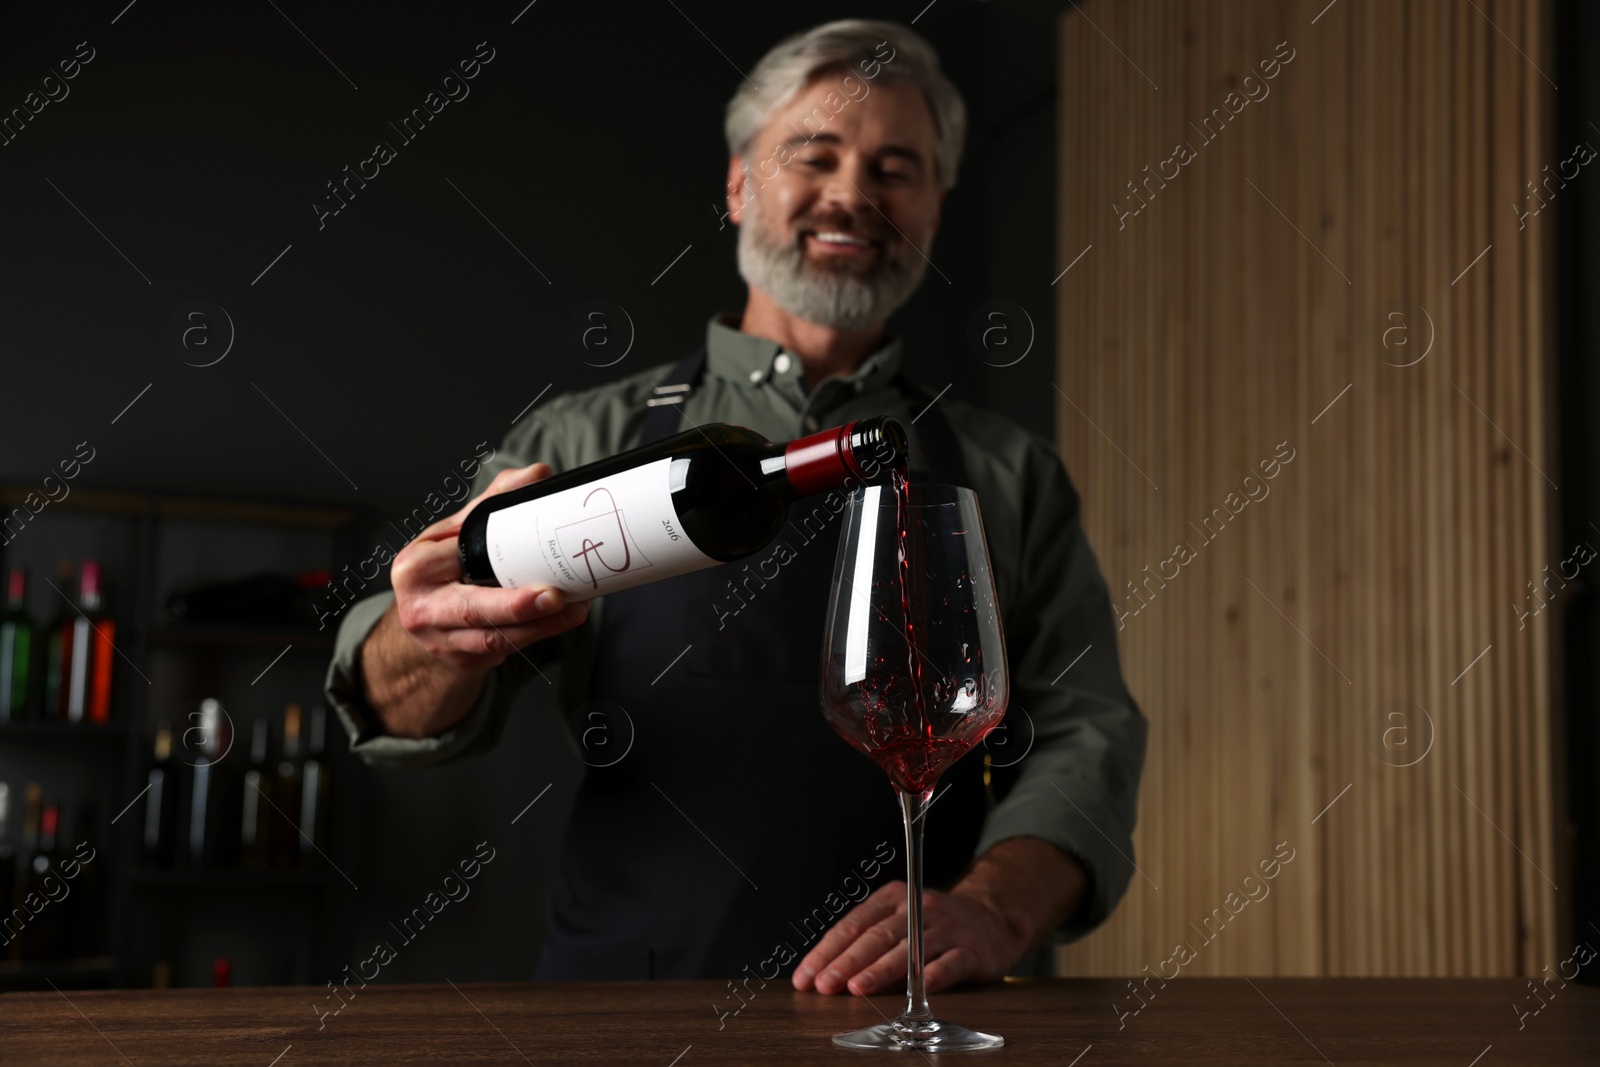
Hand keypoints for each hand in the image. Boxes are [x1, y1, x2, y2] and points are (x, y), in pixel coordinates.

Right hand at [390, 463, 589, 672]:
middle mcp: (421, 606)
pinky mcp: (462, 661)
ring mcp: (440, 640)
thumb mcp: (457, 532)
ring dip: (539, 627)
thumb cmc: (444, 570)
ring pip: (494, 638)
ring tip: (574, 611)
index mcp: (415, 566)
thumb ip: (494, 502)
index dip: (495, 556)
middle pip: (472, 610)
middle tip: (555, 597)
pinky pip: (503, 651)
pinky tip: (560, 622)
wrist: (424, 620)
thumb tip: (537, 474)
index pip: (458, 557)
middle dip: (516, 606)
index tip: (533, 551)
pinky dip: (535, 636)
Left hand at [791, 879, 1028, 996]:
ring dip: (881, 970)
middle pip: (877, 935)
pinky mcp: (971, 949)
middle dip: (847, 961)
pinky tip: (916, 991)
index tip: (807, 976)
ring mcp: (946, 927)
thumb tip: (832, 978)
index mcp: (893, 898)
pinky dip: (932, 976)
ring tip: (857, 987)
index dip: (827, 950)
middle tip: (825, 984)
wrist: (993, 918)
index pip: (853, 924)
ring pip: (909, 949)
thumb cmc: (935, 926)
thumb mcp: (901, 923)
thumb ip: (871, 946)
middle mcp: (917, 907)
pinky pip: (949, 963)